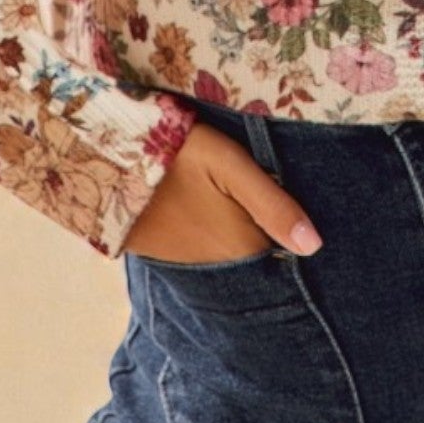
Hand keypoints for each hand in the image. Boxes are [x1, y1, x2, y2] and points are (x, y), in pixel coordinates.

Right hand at [123, 119, 324, 262]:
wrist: (109, 160)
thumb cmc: (178, 154)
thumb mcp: (229, 165)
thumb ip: (273, 204)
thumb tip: (314, 246)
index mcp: (241, 247)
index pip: (283, 257)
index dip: (294, 241)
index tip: (309, 230)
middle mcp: (218, 268)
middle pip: (258, 261)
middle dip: (271, 245)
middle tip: (278, 219)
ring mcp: (190, 266)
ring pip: (232, 260)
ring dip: (242, 243)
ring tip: (245, 216)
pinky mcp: (167, 256)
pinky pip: (205, 257)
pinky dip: (216, 244)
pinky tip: (217, 220)